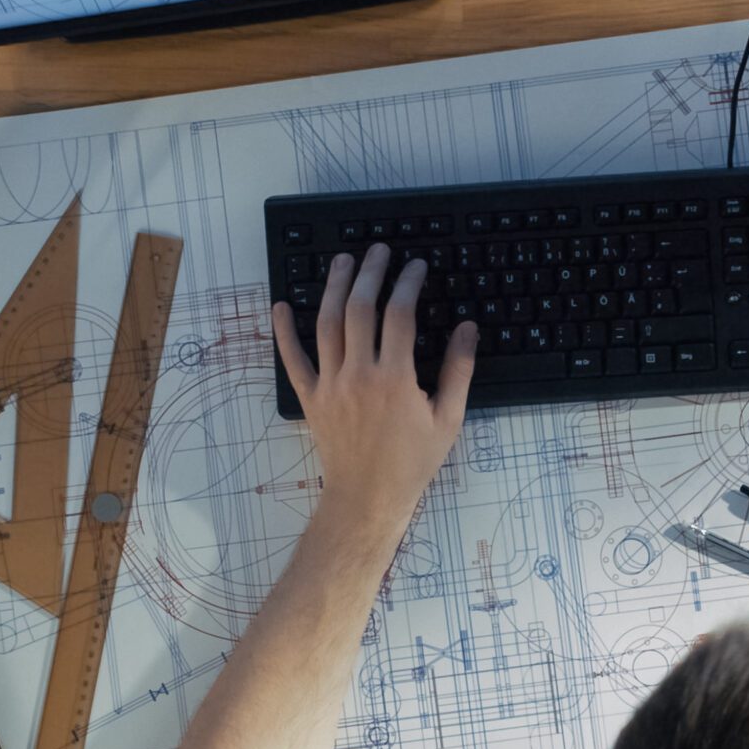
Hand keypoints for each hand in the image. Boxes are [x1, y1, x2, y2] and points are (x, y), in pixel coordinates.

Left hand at [271, 244, 478, 530]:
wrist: (368, 498)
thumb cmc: (412, 463)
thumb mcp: (448, 419)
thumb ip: (458, 370)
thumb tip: (468, 329)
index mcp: (395, 378)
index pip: (400, 314)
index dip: (408, 283)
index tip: (415, 267)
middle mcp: (359, 375)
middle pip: (360, 309)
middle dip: (370, 273)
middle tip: (379, 250)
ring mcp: (330, 385)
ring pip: (327, 324)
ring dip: (334, 288)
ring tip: (343, 261)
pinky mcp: (311, 397)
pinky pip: (292, 359)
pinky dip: (283, 332)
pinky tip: (281, 306)